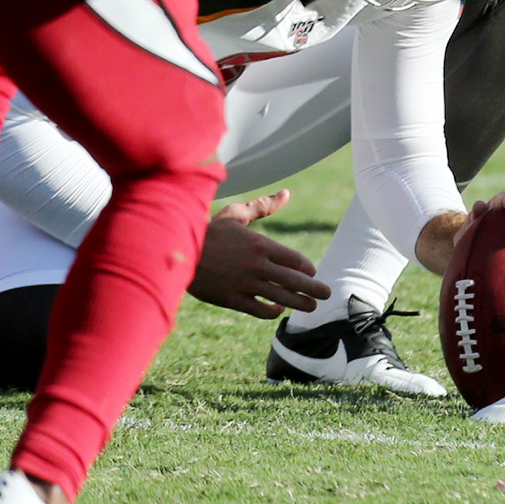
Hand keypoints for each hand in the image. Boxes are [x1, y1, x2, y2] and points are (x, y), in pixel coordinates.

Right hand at [187, 190, 327, 315]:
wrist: (177, 250)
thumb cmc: (209, 230)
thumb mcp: (236, 214)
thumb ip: (264, 206)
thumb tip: (287, 193)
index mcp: (260, 244)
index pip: (295, 260)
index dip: (307, 268)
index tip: (312, 272)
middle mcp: (256, 265)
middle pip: (295, 281)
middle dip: (315, 289)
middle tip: (327, 294)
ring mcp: (245, 284)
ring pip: (282, 298)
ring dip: (300, 303)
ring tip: (311, 306)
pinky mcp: (233, 299)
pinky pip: (260, 310)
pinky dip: (273, 311)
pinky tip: (278, 309)